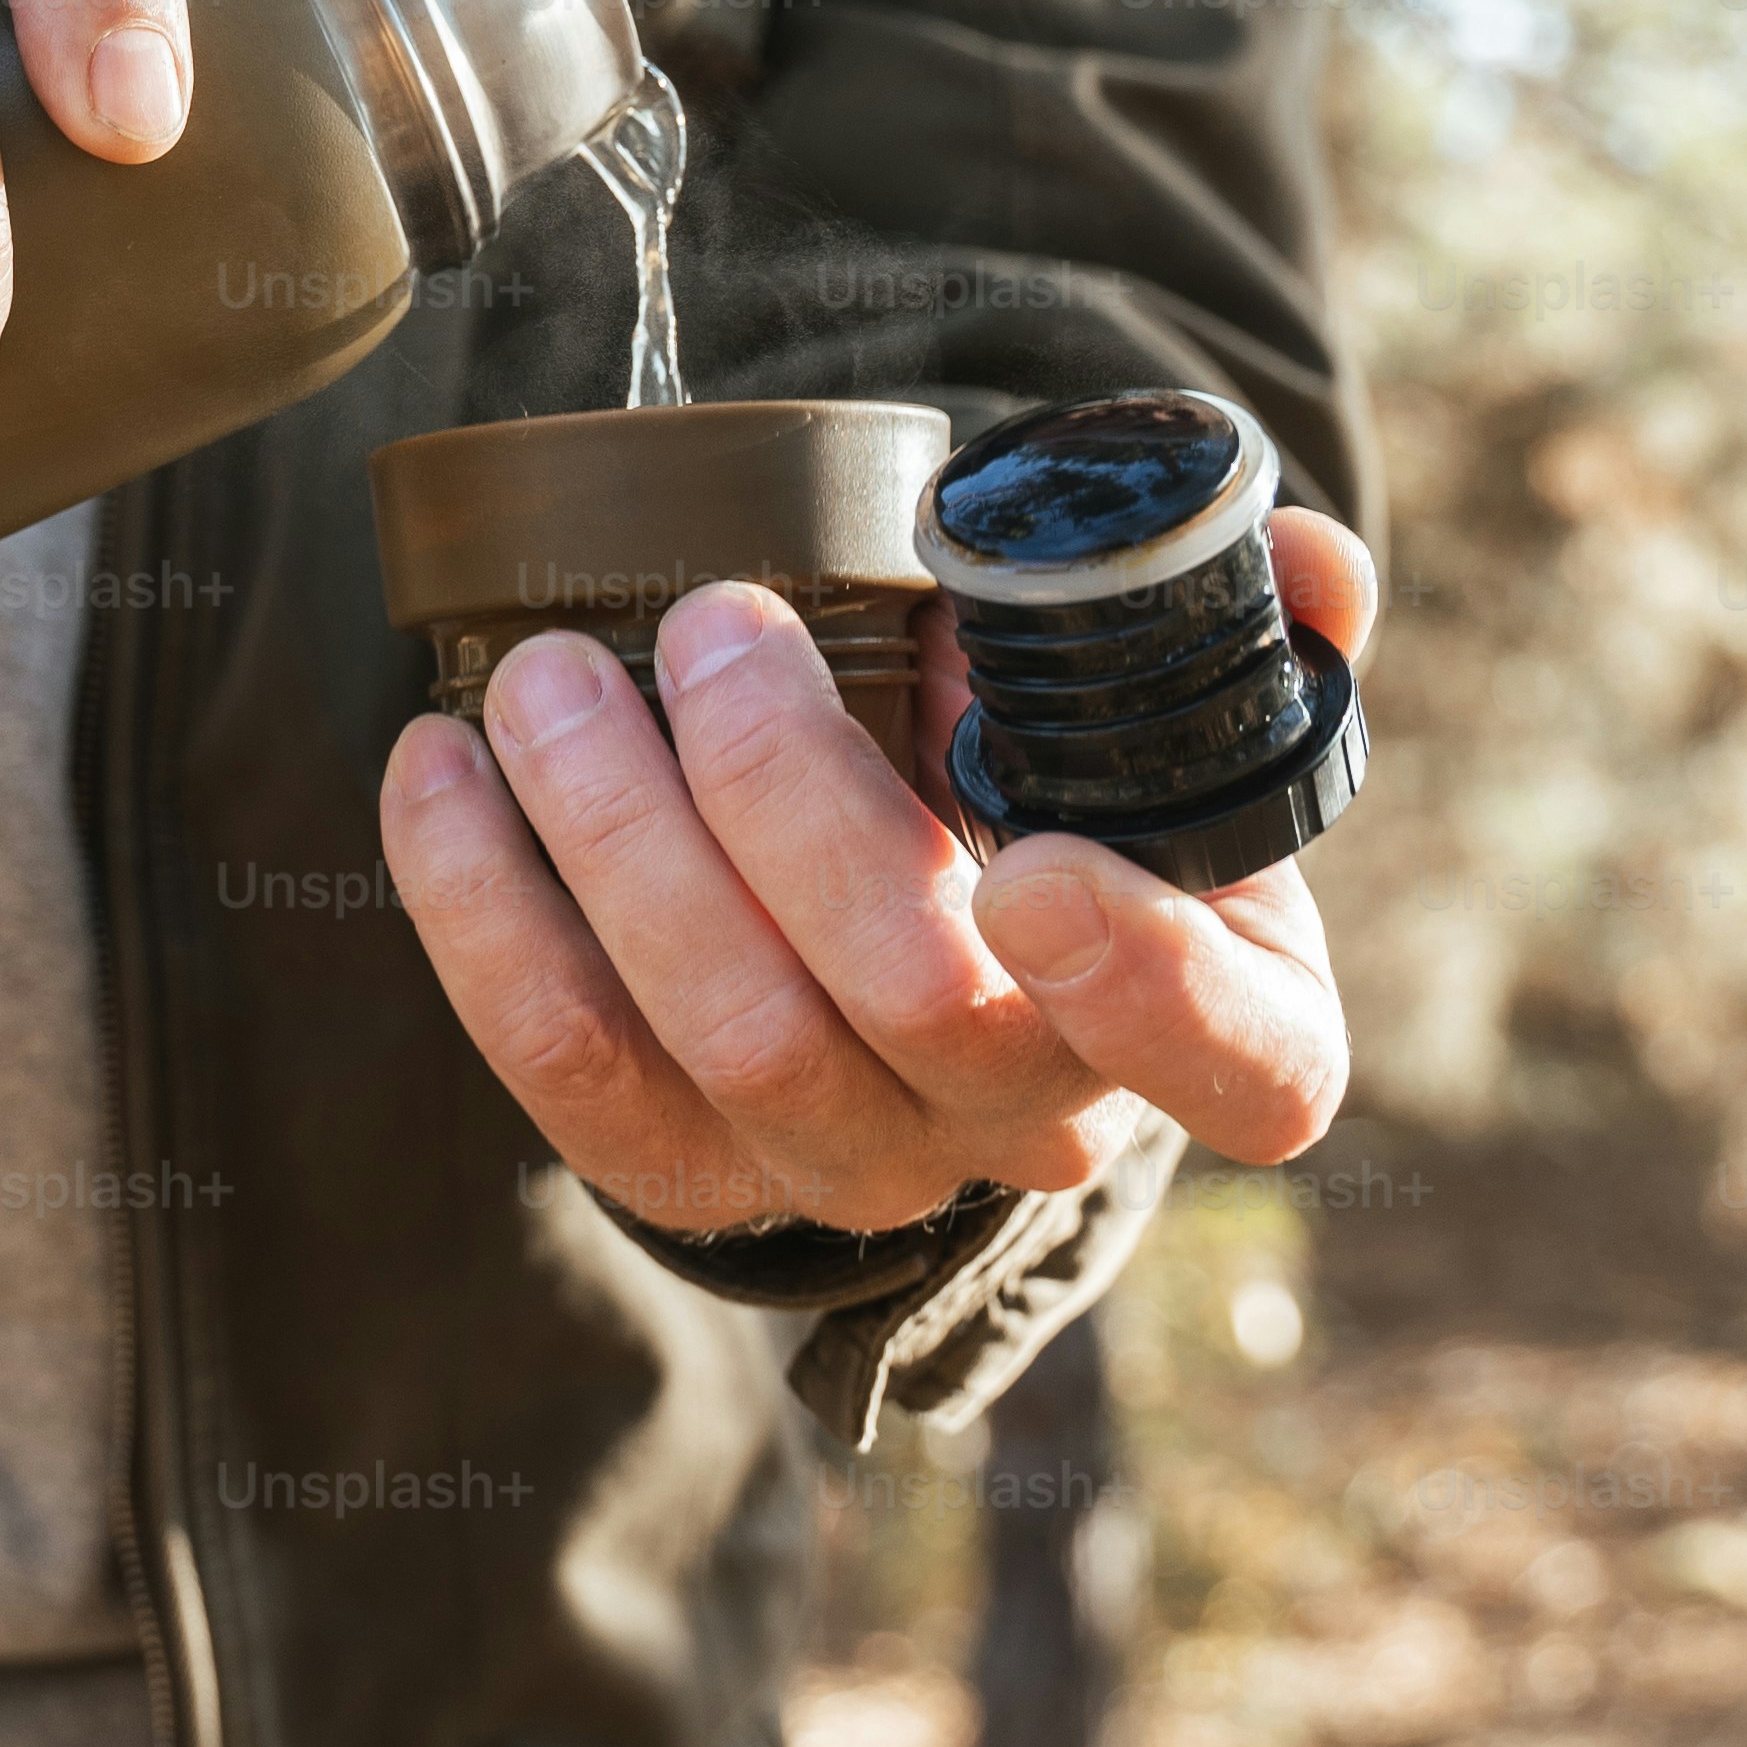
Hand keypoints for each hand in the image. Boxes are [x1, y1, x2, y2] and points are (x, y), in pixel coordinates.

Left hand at [378, 505, 1369, 1236]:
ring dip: (613, 834)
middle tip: (705, 625)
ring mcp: (862, 1167)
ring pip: (727, 1038)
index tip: (1034, 860)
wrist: (936, 924)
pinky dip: (480, 914)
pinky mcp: (693, 1177)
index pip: (1229, 1061)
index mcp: (1228, 1021)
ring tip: (545, 676)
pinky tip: (434, 770)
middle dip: (782, 794)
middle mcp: (1043, 1124)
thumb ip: (1241, 622)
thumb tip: (1312, 568)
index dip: (1140, 987)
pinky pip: (569, 1073)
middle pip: (916, 1002)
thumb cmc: (1062, 779)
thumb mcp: (1172, 709)